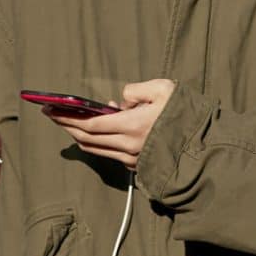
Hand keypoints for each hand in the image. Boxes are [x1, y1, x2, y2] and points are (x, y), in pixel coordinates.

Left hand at [54, 78, 174, 172]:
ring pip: (96, 148)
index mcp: (132, 126)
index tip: (50, 109)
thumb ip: (137, 89)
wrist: (205, 148)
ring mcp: (132, 159)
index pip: (90, 123)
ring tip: (68, 123)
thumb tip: (120, 99)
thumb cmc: (186, 115)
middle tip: (52, 114)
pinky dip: (96, 143)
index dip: (67, 117)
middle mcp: (128, 146)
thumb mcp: (164, 90)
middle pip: (87, 138)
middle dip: (66, 126)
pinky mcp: (137, 166)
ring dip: (78, 136)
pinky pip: (108, 154)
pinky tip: (92, 133)